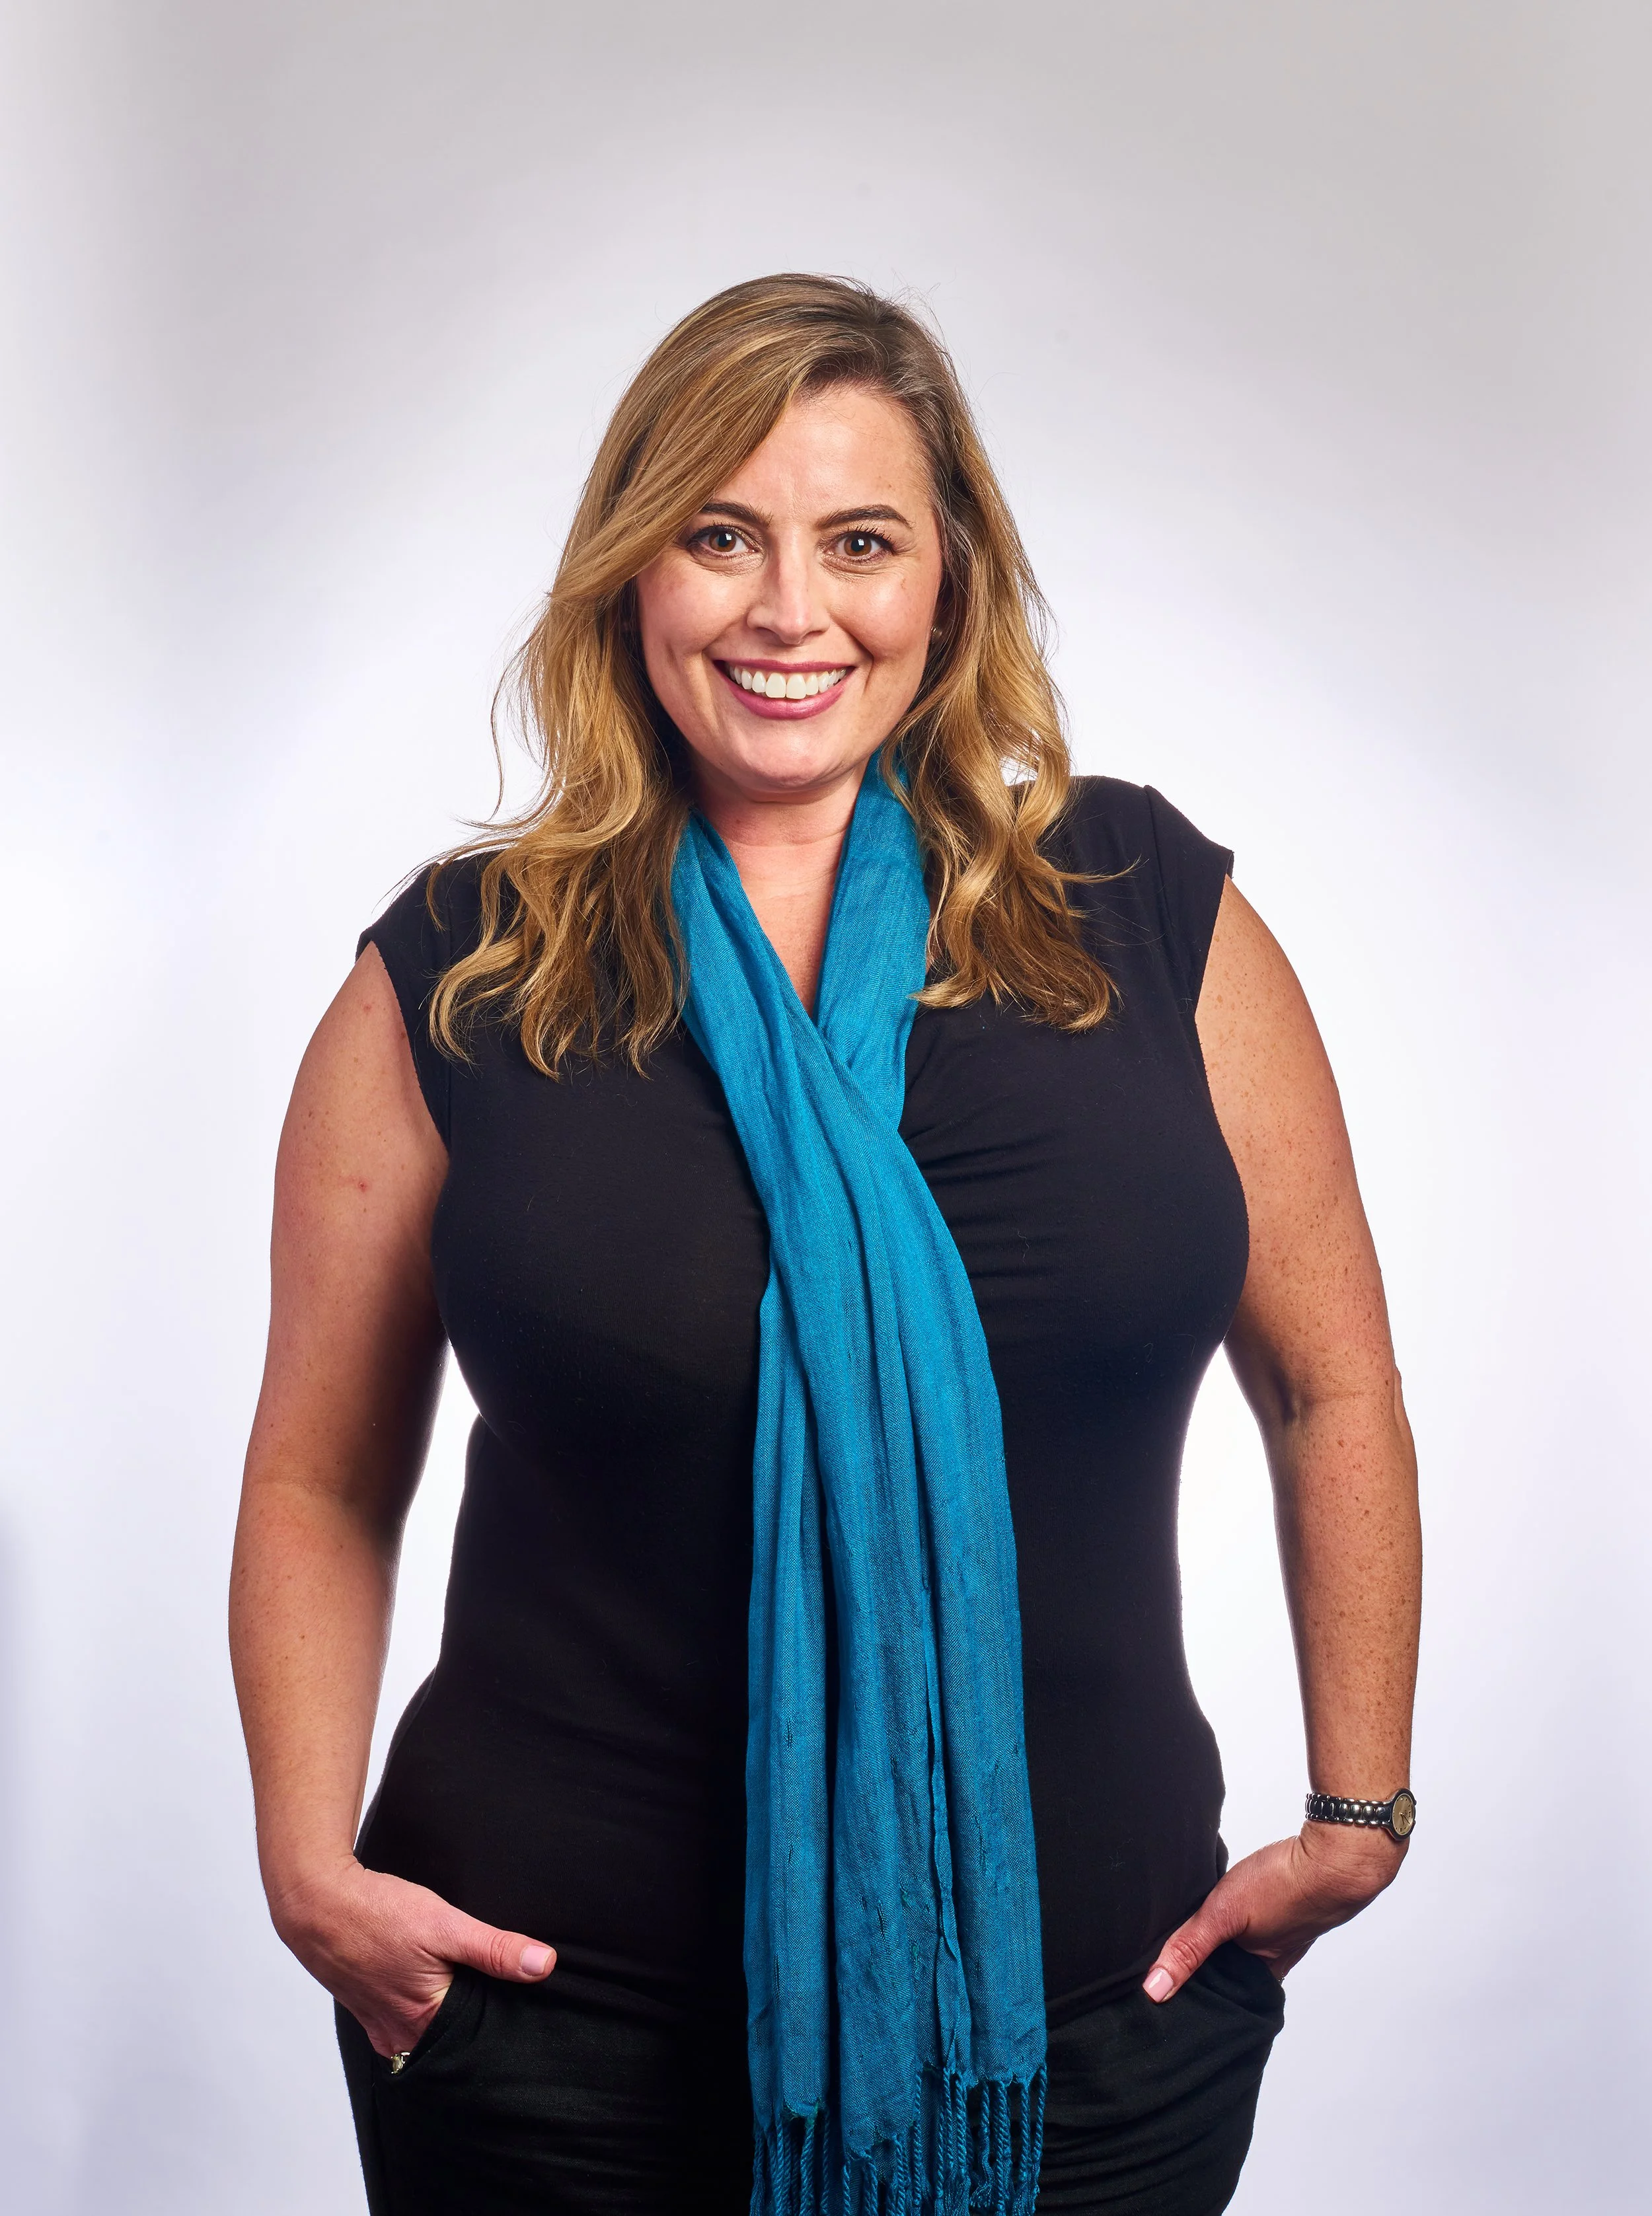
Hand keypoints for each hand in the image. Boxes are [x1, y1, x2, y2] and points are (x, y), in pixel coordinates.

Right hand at [272, 1855, 555, 2055]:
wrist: (316, 1903)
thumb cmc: (376, 1913)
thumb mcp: (444, 1924)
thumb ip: (495, 1949)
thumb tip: (544, 1965)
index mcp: (423, 2023)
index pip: (479, 2040)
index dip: (505, 2022)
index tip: (527, 2006)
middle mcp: (400, 2037)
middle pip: (454, 2041)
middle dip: (478, 2022)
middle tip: (503, 1993)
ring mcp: (380, 2027)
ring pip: (429, 2032)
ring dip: (449, 2013)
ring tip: (469, 1986)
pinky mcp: (368, 2011)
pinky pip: (406, 2020)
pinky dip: (424, 2007)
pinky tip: (432, 1982)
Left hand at [1142, 1823, 1405, 2000]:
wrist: (1334, 1857)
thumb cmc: (1285, 1887)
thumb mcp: (1224, 1915)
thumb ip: (1190, 1947)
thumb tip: (1155, 1989)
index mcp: (1260, 1975)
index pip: (1219, 1994)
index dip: (1192, 1991)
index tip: (1160, 1991)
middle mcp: (1274, 1958)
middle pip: (1230, 1969)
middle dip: (1204, 1964)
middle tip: (1166, 1958)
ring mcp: (1285, 1931)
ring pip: (1244, 1942)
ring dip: (1222, 1936)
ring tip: (1192, 1926)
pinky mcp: (1290, 1904)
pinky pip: (1257, 1918)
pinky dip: (1240, 1913)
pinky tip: (1228, 1899)